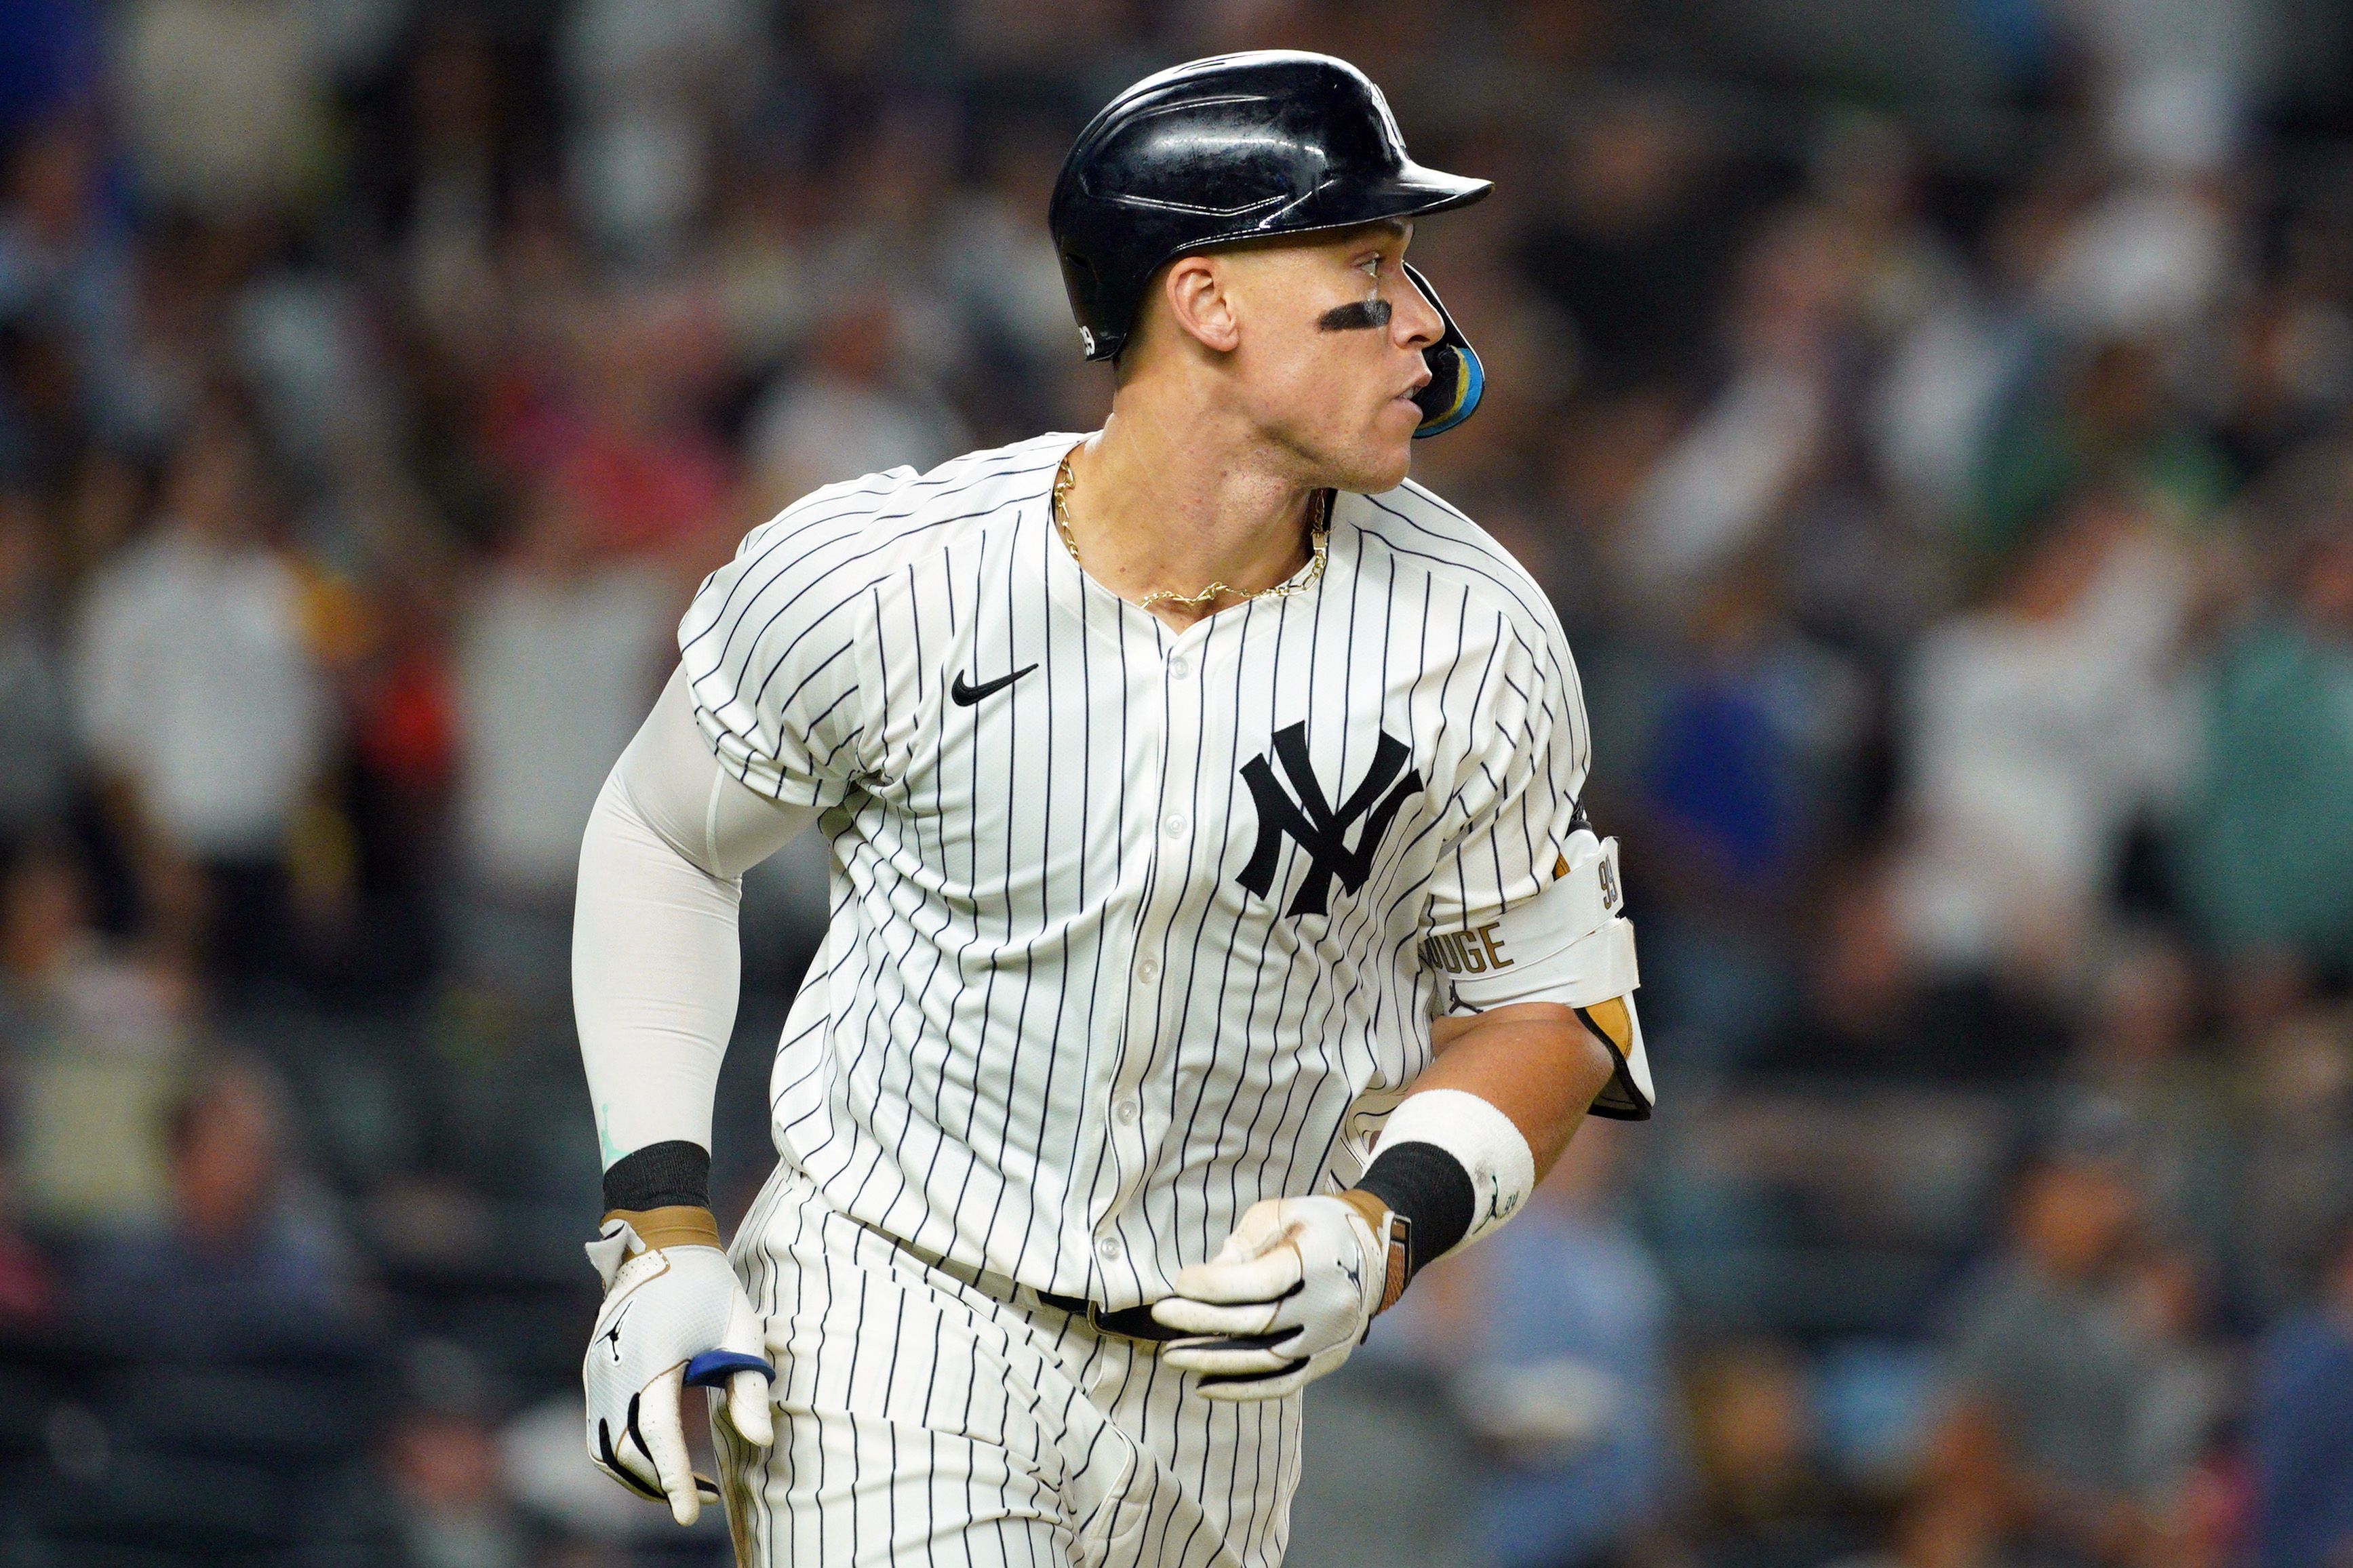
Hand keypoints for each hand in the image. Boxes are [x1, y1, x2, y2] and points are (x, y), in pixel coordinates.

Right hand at [582, 1212, 774, 1523]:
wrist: (659, 1241)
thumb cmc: (709, 1285)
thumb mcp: (741, 1328)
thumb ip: (748, 1385)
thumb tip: (761, 1441)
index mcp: (651, 1358)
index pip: (657, 1437)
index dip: (674, 1480)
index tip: (692, 1516)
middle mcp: (613, 1370)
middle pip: (624, 1453)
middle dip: (659, 1485)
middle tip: (701, 1499)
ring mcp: (597, 1372)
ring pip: (603, 1449)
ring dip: (636, 1476)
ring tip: (680, 1485)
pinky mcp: (594, 1372)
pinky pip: (598, 1430)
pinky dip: (621, 1455)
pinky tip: (657, 1458)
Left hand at [1151, 1194, 1389, 1400]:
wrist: (1377, 1250)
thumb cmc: (1316, 1224)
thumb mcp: (1279, 1215)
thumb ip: (1242, 1247)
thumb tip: (1203, 1283)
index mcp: (1318, 1259)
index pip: (1261, 1281)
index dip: (1216, 1285)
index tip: (1180, 1282)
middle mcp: (1329, 1304)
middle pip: (1258, 1323)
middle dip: (1203, 1321)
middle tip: (1162, 1316)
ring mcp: (1331, 1338)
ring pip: (1265, 1360)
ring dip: (1213, 1360)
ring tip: (1172, 1355)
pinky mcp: (1329, 1360)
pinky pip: (1283, 1383)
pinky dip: (1242, 1389)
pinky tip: (1203, 1385)